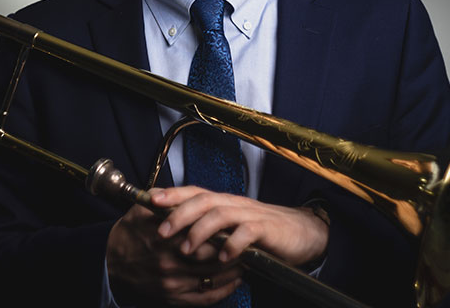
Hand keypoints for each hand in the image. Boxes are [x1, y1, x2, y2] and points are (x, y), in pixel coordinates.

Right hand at [106, 190, 243, 305]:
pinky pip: (204, 298)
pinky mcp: (172, 298)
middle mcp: (170, 262)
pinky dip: (223, 290)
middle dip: (233, 251)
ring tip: (247, 259)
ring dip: (233, 270)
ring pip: (212, 278)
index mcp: (166, 237)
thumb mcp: (143, 208)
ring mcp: (172, 283)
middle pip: (213, 258)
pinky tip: (234, 280)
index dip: (225, 231)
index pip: (205, 235)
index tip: (237, 225)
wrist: (111, 261)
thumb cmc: (131, 232)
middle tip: (248, 242)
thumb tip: (185, 192)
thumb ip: (166, 199)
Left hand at [152, 186, 328, 266]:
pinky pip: (247, 233)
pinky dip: (233, 245)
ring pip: (221, 214)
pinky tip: (223, 257)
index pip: (194, 191)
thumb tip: (177, 236)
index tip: (148, 198)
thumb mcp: (232, 227)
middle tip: (161, 231)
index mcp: (224, 202)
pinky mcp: (266, 229)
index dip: (172, 194)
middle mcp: (234, 204)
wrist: (301, 232)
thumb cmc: (262, 231)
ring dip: (201, 231)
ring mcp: (250, 215)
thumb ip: (210, 229)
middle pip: (203, 200)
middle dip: (179, 213)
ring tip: (186, 249)